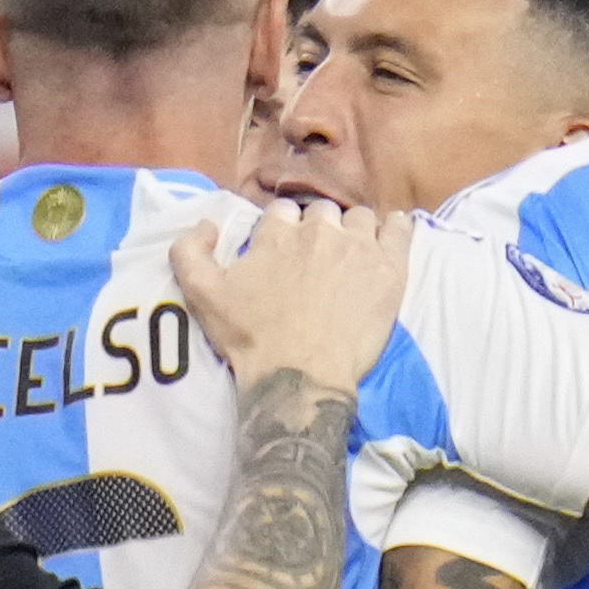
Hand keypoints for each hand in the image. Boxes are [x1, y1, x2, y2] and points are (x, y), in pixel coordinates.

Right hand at [160, 190, 416, 399]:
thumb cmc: (251, 339)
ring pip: (359, 218)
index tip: (284, 251)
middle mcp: (319, 230)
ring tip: (351, 255)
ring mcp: (358, 246)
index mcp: (277, 233)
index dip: (282, 230)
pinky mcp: (390, 268)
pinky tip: (391, 236)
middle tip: (317, 260)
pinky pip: (400, 230)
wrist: (300, 377)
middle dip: (319, 229)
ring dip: (354, 231)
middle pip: (322, 213)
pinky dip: (395, 228)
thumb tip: (206, 223)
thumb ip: (188, 251)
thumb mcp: (201, 295)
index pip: (282, 212)